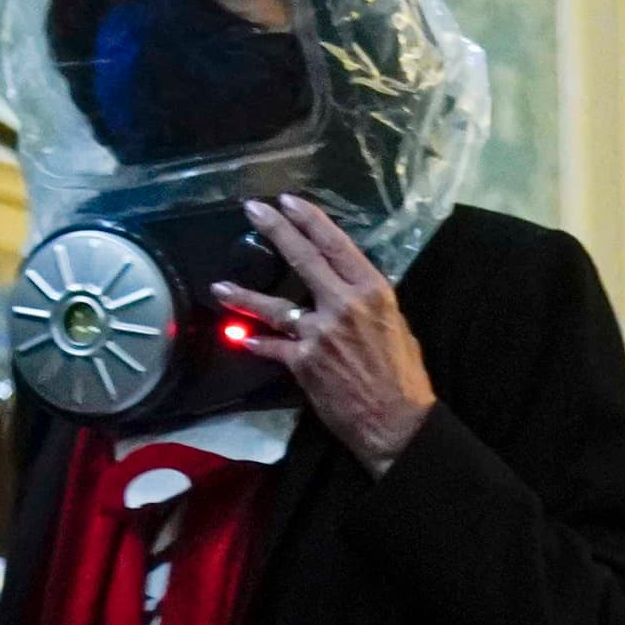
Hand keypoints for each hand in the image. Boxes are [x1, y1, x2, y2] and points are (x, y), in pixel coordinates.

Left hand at [216, 193, 437, 471]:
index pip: (336, 245)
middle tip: (252, 209)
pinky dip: (257, 343)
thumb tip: (347, 290)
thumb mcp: (395, 326)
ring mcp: (320, 333)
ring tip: (220, 287)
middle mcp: (343, 305)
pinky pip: (273, 347)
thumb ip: (367, 304)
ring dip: (244, 296)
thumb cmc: (404, 376)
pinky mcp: (303, 362)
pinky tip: (242, 338)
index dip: (310, 220)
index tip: (289, 201)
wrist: (397, 422)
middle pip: (303, 259)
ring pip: (275, 306)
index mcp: (372, 292)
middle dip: (275, 230)